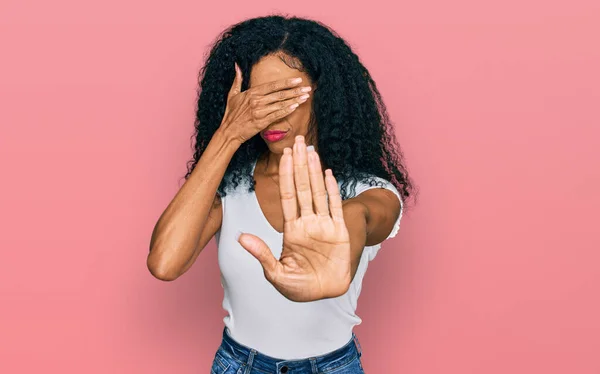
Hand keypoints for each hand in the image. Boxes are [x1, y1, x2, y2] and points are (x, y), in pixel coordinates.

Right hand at [218, 63, 311, 144]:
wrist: (229, 132)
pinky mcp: (262, 122)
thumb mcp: (232, 95)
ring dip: (295, 100)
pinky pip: (277, 115)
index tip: (298, 80)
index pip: (272, 86)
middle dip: (295, 91)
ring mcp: (259, 112)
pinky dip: (287, 111)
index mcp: (251, 93)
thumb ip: (237, 80)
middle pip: (280, 94)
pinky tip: (296, 107)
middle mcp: (256, 101)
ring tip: (305, 97)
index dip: (286, 83)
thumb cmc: (231, 114)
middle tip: (307, 89)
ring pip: (280, 104)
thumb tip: (237, 66)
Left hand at [237, 136, 351, 301]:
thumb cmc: (300, 287)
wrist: (325, 294)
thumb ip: (261, 254)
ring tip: (311, 150)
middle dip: (299, 164)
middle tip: (298, 140)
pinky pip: (335, 206)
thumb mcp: (276, 274)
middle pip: (302, 187)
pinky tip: (328, 173)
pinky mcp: (339, 232)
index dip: (285, 175)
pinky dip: (332, 190)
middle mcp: (308, 222)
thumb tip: (240, 237)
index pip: (287, 196)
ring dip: (314, 171)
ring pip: (318, 192)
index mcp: (291, 230)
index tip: (283, 155)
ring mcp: (324, 225)